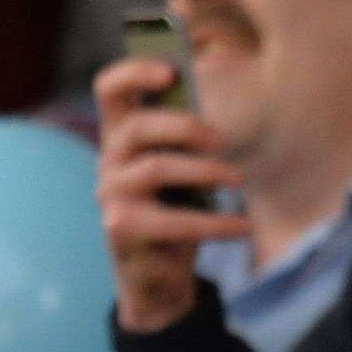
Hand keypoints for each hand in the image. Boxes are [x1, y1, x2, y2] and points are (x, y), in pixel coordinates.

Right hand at [94, 56, 251, 335]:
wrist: (156, 280)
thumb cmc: (174, 216)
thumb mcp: (180, 174)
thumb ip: (185, 144)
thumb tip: (209, 123)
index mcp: (119, 138)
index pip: (109, 89)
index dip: (134, 72)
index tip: (171, 71)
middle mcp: (108, 162)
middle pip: (138, 127)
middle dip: (184, 127)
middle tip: (221, 141)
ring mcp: (112, 197)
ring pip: (158, 168)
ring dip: (206, 171)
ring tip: (238, 179)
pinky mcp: (123, 231)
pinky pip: (176, 220)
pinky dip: (217, 223)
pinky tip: (243, 227)